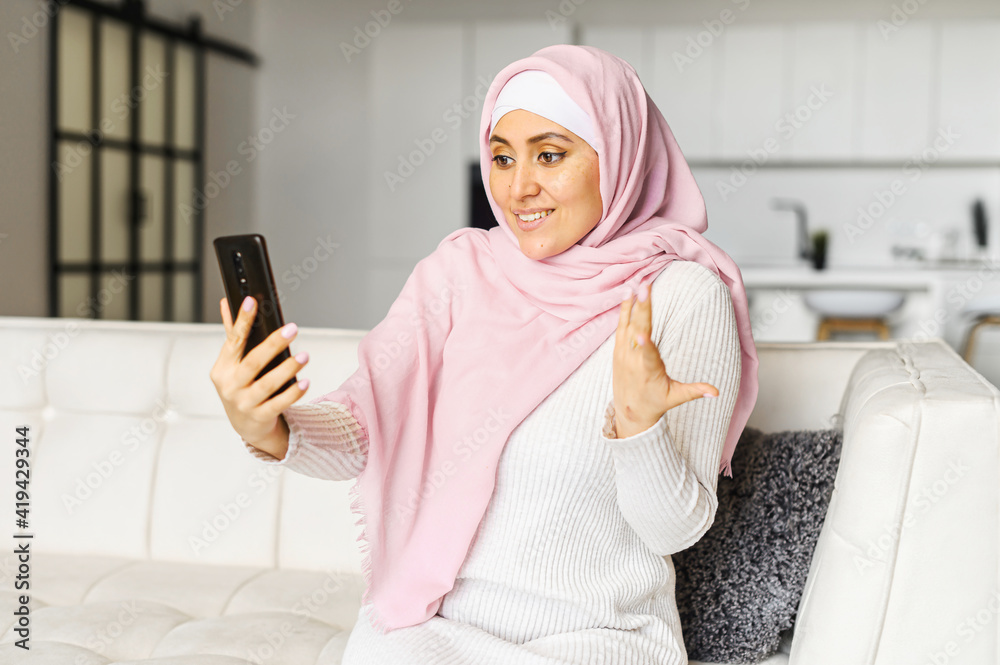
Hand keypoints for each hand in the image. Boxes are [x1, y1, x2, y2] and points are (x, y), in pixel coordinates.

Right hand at [209, 295, 309, 449]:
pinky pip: (279, 404)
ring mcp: (244, 403)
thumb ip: (232, 335)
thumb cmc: (240, 388)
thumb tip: (226, 303)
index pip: (233, 341)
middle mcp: (230, 386)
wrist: (246, 426)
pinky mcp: (260, 417)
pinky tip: (305, 381)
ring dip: (287, 368)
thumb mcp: (232, 364)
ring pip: (267, 384)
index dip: (242, 321)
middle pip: (253, 362)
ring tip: (304, 356)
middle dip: (273, 344)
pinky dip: (293, 392)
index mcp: (222, 368)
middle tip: (292, 328)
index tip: (252, 302)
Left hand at [612, 281, 718, 437]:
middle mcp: (632, 360)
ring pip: (627, 324)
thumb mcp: (675, 397)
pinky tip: (628, 294)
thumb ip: (694, 391)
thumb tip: (717, 393)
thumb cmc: (654, 402)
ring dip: (633, 304)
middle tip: (646, 289)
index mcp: (648, 371)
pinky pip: (620, 326)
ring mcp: (622, 353)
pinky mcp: (617, 349)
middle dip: (642, 310)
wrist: (628, 410)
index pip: (647, 356)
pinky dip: (624, 310)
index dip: (645, 345)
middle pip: (638, 331)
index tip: (643, 334)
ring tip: (638, 286)